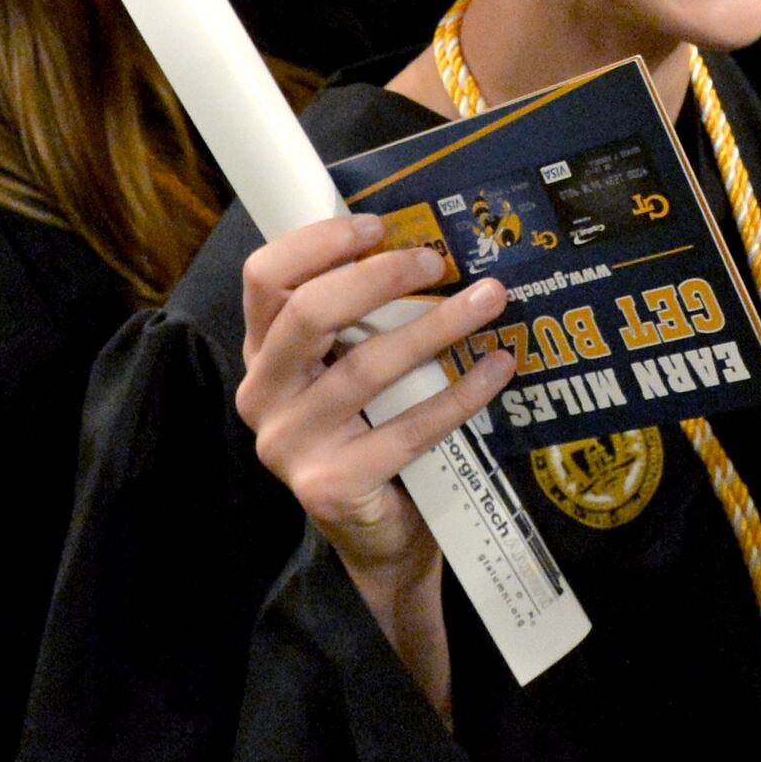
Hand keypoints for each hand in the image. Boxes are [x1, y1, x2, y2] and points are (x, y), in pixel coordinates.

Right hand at [236, 216, 516, 700]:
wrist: (379, 537)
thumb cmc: (372, 433)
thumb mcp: (351, 367)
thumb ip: (362, 318)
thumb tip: (427, 240)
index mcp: (264, 355)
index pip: (265, 278)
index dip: (318, 242)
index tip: (378, 224)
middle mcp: (263, 396)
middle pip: (309, 313)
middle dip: (379, 276)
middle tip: (437, 261)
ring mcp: (290, 445)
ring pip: (366, 367)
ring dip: (436, 326)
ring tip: (490, 299)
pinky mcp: (329, 486)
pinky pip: (406, 429)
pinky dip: (458, 394)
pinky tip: (497, 368)